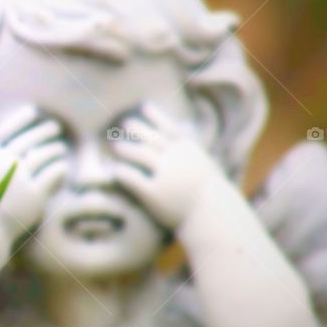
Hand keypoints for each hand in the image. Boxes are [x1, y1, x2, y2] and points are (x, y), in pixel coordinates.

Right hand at [0, 105, 66, 239]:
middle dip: (44, 130)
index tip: (33, 110)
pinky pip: (53, 174)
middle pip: (30, 139)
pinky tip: (62, 166)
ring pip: (44, 154)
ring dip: (54, 148)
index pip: (8, 129)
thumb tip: (6, 138)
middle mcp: (4, 161)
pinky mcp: (35, 195)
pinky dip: (58, 167)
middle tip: (54, 127)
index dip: (21, 118)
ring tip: (58, 147)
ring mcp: (20, 177)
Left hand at [111, 103, 225, 228]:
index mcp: (189, 150)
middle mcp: (177, 159)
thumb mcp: (204, 166)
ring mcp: (165, 175)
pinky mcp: (153, 194)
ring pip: (139, 155)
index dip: (156, 116)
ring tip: (117, 146)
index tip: (145, 107)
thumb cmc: (207, 193)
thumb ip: (191, 149)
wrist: (213, 219)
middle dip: (137, 129)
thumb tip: (184, 128)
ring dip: (126, 148)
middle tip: (125, 124)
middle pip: (150, 138)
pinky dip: (120, 171)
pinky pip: (131, 178)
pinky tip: (112, 170)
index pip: (169, 127)